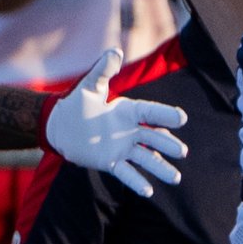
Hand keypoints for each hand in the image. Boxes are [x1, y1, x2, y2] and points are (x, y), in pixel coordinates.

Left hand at [44, 49, 186, 195]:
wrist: (60, 126)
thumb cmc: (77, 104)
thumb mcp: (90, 86)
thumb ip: (103, 71)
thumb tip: (114, 51)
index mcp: (128, 112)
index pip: (150, 113)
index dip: (165, 115)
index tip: (181, 118)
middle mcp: (130, 131)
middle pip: (153, 138)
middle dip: (167, 145)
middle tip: (181, 152)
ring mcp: (122, 148)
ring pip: (145, 159)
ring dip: (160, 168)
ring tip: (175, 178)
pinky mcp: (110, 162)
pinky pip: (126, 173)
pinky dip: (137, 182)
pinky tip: (148, 192)